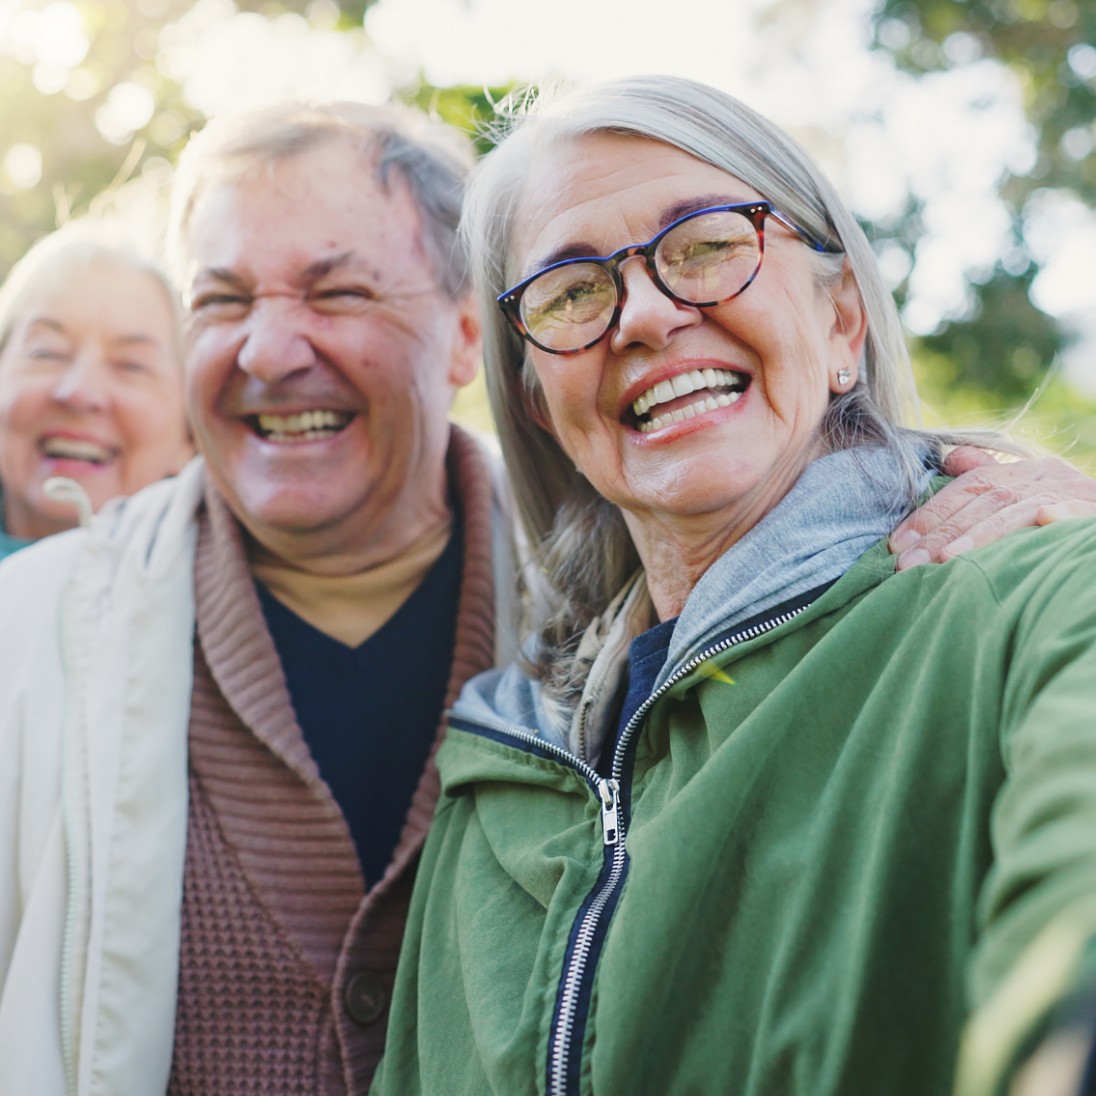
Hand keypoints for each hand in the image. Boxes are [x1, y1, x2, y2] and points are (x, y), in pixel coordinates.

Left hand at [890, 446, 1095, 569]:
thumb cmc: (1064, 507)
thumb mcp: (1024, 489)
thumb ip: (986, 475)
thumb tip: (951, 460)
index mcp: (1020, 471)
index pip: (965, 488)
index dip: (929, 514)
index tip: (896, 545)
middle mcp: (1042, 476)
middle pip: (983, 501)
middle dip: (941, 533)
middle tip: (908, 564)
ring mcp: (1070, 491)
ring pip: (1018, 510)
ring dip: (981, 534)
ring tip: (947, 560)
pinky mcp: (1095, 510)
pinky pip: (1075, 511)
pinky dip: (1060, 515)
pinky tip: (1041, 521)